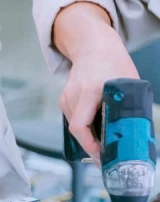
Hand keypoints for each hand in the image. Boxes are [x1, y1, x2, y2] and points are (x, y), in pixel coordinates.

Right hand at [54, 3, 138, 159]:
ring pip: (74, 124)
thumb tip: (136, 133)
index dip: (89, 145)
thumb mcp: (128, 85)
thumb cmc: (113, 63)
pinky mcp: (64, 97)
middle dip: (91, 145)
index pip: (80, 125)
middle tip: (106, 156)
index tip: (102, 155)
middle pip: (76, 128)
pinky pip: (72, 118)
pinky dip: (84, 126)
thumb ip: (128, 106)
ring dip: (88, 135)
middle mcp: (74, 94)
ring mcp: (66, 95)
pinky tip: (96, 128)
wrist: (93, 46)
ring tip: (104, 142)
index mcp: (91, 90)